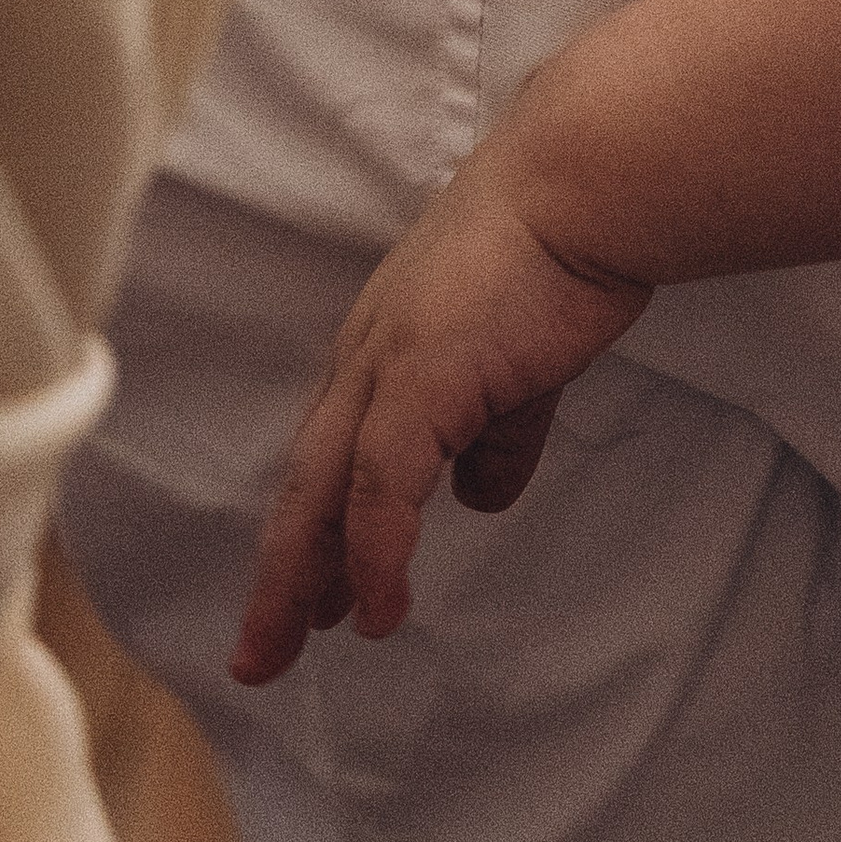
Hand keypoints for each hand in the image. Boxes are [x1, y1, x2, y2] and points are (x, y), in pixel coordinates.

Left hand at [230, 144, 650, 683]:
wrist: (581, 186)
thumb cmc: (561, 247)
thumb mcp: (523, 357)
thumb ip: (500, 429)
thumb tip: (482, 496)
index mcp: (387, 343)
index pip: (333, 454)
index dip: (318, 529)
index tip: (313, 598)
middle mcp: (368, 357)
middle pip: (305, 485)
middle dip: (281, 575)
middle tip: (260, 655)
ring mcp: (386, 367)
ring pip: (322, 494)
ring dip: (303, 581)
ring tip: (287, 652)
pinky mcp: (419, 380)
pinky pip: (381, 490)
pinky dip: (376, 556)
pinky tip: (381, 612)